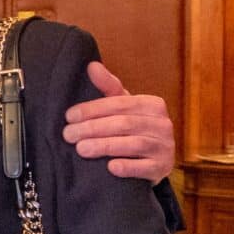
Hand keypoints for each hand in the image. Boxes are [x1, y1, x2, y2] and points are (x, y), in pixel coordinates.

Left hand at [64, 61, 174, 182]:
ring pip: (133, 144)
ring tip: (80, 149)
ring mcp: (165, 147)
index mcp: (153, 104)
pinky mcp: (162, 168)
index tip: (69, 116)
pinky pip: (145, 167)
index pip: (119, 103)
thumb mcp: (121, 107)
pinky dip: (128, 167)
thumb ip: (108, 87)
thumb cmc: (131, 129)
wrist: (152, 161)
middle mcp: (163, 124)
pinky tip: (110, 168)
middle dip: (92, 128)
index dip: (92, 109)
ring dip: (104, 146)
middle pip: (124, 123)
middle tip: (68, 135)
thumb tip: (92, 65)